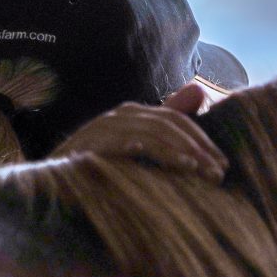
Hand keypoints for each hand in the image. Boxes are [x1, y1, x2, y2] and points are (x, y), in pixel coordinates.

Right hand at [55, 83, 226, 181]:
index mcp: (134, 115)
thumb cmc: (102, 169)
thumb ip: (168, 125)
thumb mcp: (140, 150)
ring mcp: (101, 128)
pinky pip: (119, 143)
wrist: (53, 185)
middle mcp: (118, 116)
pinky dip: (142, 149)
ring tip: (197, 170)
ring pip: (148, 132)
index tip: (223, 166)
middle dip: (197, 148)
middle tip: (217, 173)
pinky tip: (160, 160)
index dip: (202, 141)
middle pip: (166, 124)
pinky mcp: (87, 145)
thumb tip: (199, 91)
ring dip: (177, 151)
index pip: (176, 119)